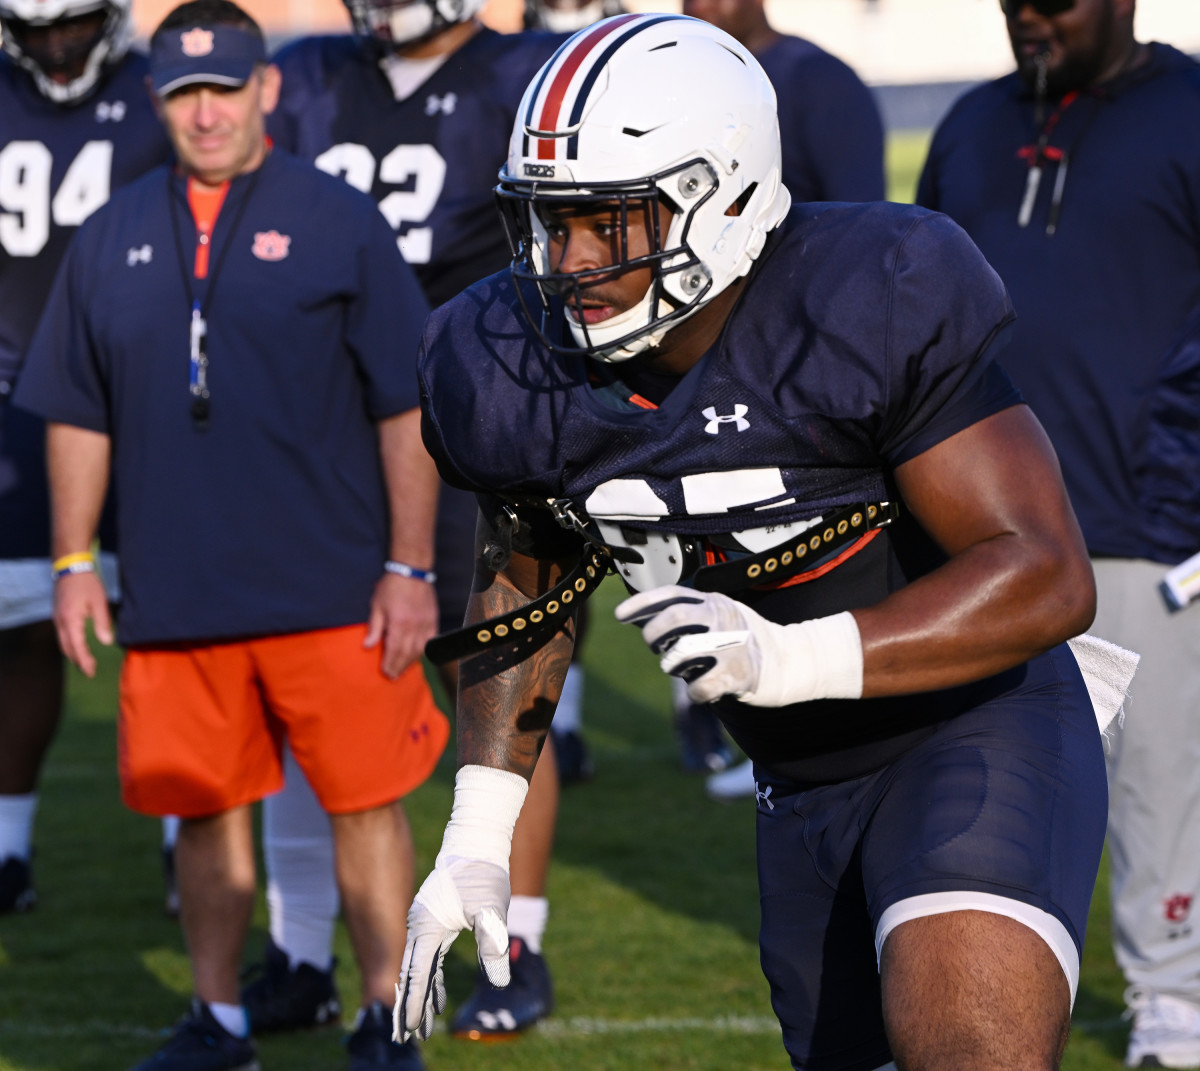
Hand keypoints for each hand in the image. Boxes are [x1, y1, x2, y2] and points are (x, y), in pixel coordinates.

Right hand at [53, 571, 112, 677]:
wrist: (70, 567)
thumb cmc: (87, 584)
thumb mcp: (99, 602)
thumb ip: (102, 623)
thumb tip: (106, 642)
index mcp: (71, 621)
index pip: (77, 647)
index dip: (84, 661)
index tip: (91, 672)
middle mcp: (60, 623)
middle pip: (67, 648)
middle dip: (78, 661)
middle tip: (90, 671)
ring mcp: (57, 619)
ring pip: (63, 643)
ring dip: (73, 654)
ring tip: (85, 662)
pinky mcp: (58, 615)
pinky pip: (62, 635)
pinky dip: (70, 645)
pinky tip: (78, 646)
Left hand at [365, 572, 438, 678]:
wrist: (412, 570)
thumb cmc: (391, 587)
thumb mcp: (377, 605)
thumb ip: (374, 628)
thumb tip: (368, 646)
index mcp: (399, 623)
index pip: (395, 650)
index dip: (390, 663)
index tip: (385, 672)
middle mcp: (415, 626)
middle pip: (408, 653)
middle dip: (400, 666)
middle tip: (393, 676)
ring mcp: (426, 623)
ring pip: (420, 649)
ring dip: (411, 661)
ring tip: (404, 669)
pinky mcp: (433, 619)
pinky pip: (431, 640)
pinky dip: (425, 650)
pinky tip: (419, 655)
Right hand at [394, 855, 511, 1041]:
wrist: (476, 843)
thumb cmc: (483, 874)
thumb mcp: (491, 910)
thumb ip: (492, 945)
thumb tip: (500, 982)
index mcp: (427, 926)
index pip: (418, 974)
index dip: (414, 1004)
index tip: (410, 1029)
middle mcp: (419, 927)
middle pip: (410, 975)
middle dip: (408, 1007)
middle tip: (405, 1038)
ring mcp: (424, 924)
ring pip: (418, 968)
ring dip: (419, 997)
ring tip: (421, 1027)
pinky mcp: (434, 922)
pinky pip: (428, 958)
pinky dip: (430, 980)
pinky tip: (437, 999)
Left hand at [614, 586, 763, 702]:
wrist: (788, 663)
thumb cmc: (738, 641)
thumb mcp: (714, 619)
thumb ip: (680, 617)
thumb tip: (635, 616)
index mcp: (713, 601)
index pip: (673, 594)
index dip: (643, 603)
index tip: (619, 615)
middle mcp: (724, 618)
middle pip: (674, 618)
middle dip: (653, 635)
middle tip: (653, 647)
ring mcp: (733, 645)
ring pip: (682, 655)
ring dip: (673, 666)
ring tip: (682, 667)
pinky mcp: (740, 675)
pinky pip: (699, 688)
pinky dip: (694, 693)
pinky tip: (701, 689)